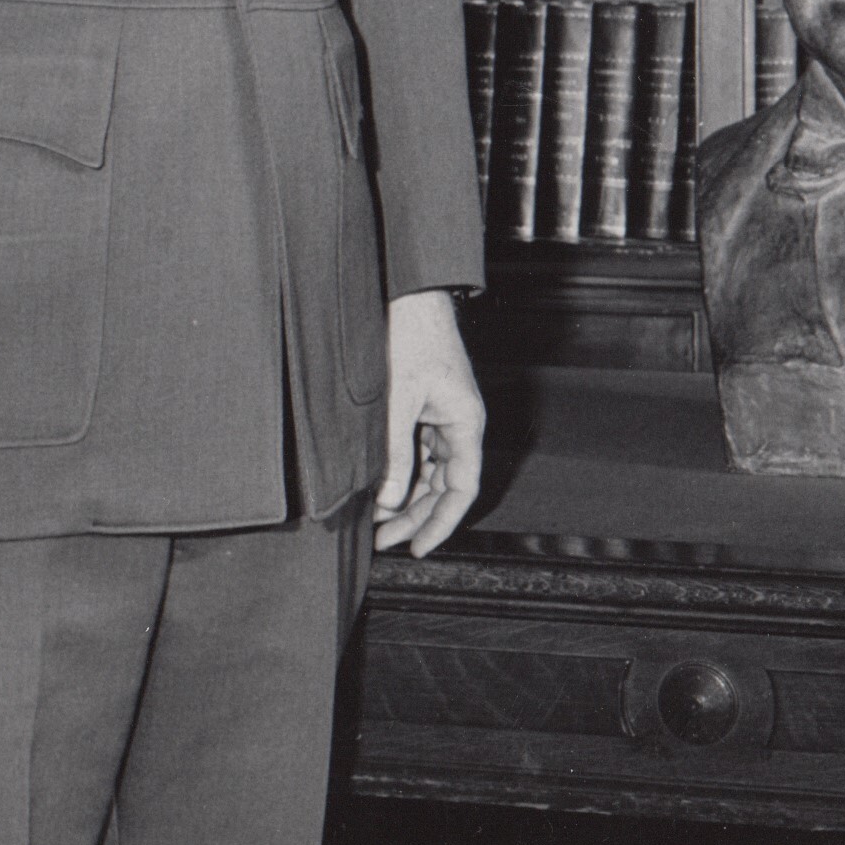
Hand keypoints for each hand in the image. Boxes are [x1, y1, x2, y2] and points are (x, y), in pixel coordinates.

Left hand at [374, 289, 485, 556]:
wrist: (409, 296)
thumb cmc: (412, 337)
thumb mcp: (399, 399)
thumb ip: (394, 452)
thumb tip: (388, 500)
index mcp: (466, 422)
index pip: (462, 488)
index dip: (442, 523)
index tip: (419, 548)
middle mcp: (459, 424)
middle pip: (445, 486)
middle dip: (417, 516)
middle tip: (386, 541)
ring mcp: (442, 416)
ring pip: (431, 472)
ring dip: (407, 498)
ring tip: (378, 522)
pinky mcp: (425, 408)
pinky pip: (419, 452)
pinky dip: (402, 473)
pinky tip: (380, 488)